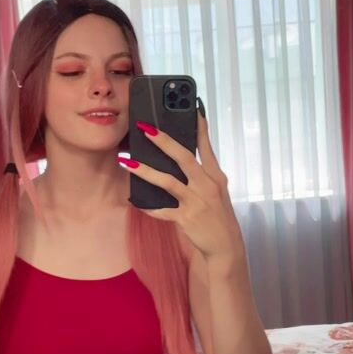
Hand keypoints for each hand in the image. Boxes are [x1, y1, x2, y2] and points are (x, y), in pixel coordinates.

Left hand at [116, 110, 243, 260]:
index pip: (206, 146)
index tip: (192, 107)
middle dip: (163, 141)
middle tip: (146, 128)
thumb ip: (203, 174)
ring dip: (145, 171)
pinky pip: (161, 211)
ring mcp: (196, 202)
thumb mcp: (218, 191)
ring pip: (167, 181)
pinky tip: (134, 200)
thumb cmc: (219, 216)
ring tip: (127, 162)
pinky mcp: (186, 218)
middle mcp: (207, 186)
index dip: (199, 126)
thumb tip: (183, 158)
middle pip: (183, 157)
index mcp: (215, 176)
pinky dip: (147, 206)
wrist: (225, 246)